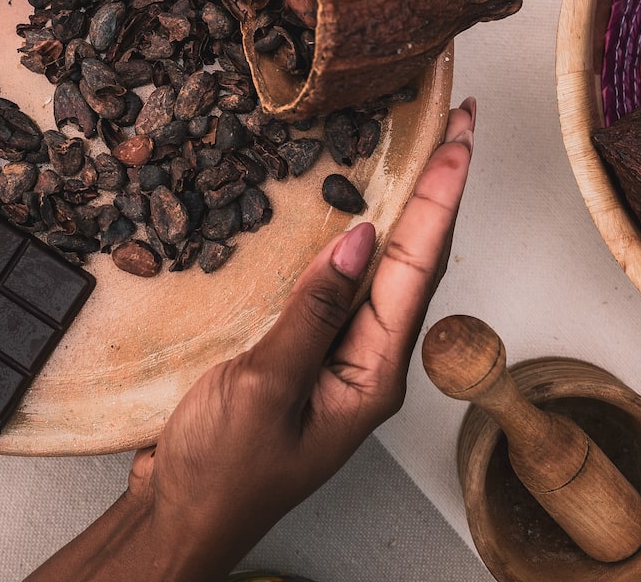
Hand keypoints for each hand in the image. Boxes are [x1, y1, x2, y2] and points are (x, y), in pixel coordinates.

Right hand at [128, 98, 476, 575]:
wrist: (181, 517)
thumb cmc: (223, 473)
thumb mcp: (267, 387)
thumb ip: (313, 311)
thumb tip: (358, 239)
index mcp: (373, 373)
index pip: (418, 265)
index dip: (441, 196)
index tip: (460, 138)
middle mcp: (366, 361)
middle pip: (413, 258)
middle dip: (437, 188)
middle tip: (456, 123)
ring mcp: (337, 357)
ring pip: (379, 266)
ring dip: (403, 206)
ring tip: (424, 149)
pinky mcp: (302, 353)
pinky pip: (337, 283)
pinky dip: (351, 238)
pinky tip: (352, 212)